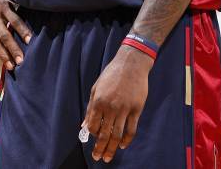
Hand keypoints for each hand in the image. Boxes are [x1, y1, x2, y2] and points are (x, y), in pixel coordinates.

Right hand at [0, 0, 31, 71]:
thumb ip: (14, 3)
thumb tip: (30, 10)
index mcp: (3, 5)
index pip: (15, 20)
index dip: (23, 30)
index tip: (30, 41)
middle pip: (5, 34)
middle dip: (14, 49)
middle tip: (21, 61)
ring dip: (2, 55)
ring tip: (10, 66)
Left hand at [83, 46, 152, 163]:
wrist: (131, 63)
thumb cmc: (112, 74)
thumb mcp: (96, 87)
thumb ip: (90, 107)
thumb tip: (84, 125)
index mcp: (99, 101)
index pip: (93, 125)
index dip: (92, 134)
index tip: (93, 139)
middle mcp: (110, 107)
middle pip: (104, 134)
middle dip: (100, 149)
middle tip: (98, 158)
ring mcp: (124, 109)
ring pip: (117, 135)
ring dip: (112, 149)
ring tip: (108, 158)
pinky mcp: (136, 109)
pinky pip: (131, 129)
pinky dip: (126, 140)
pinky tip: (123, 145)